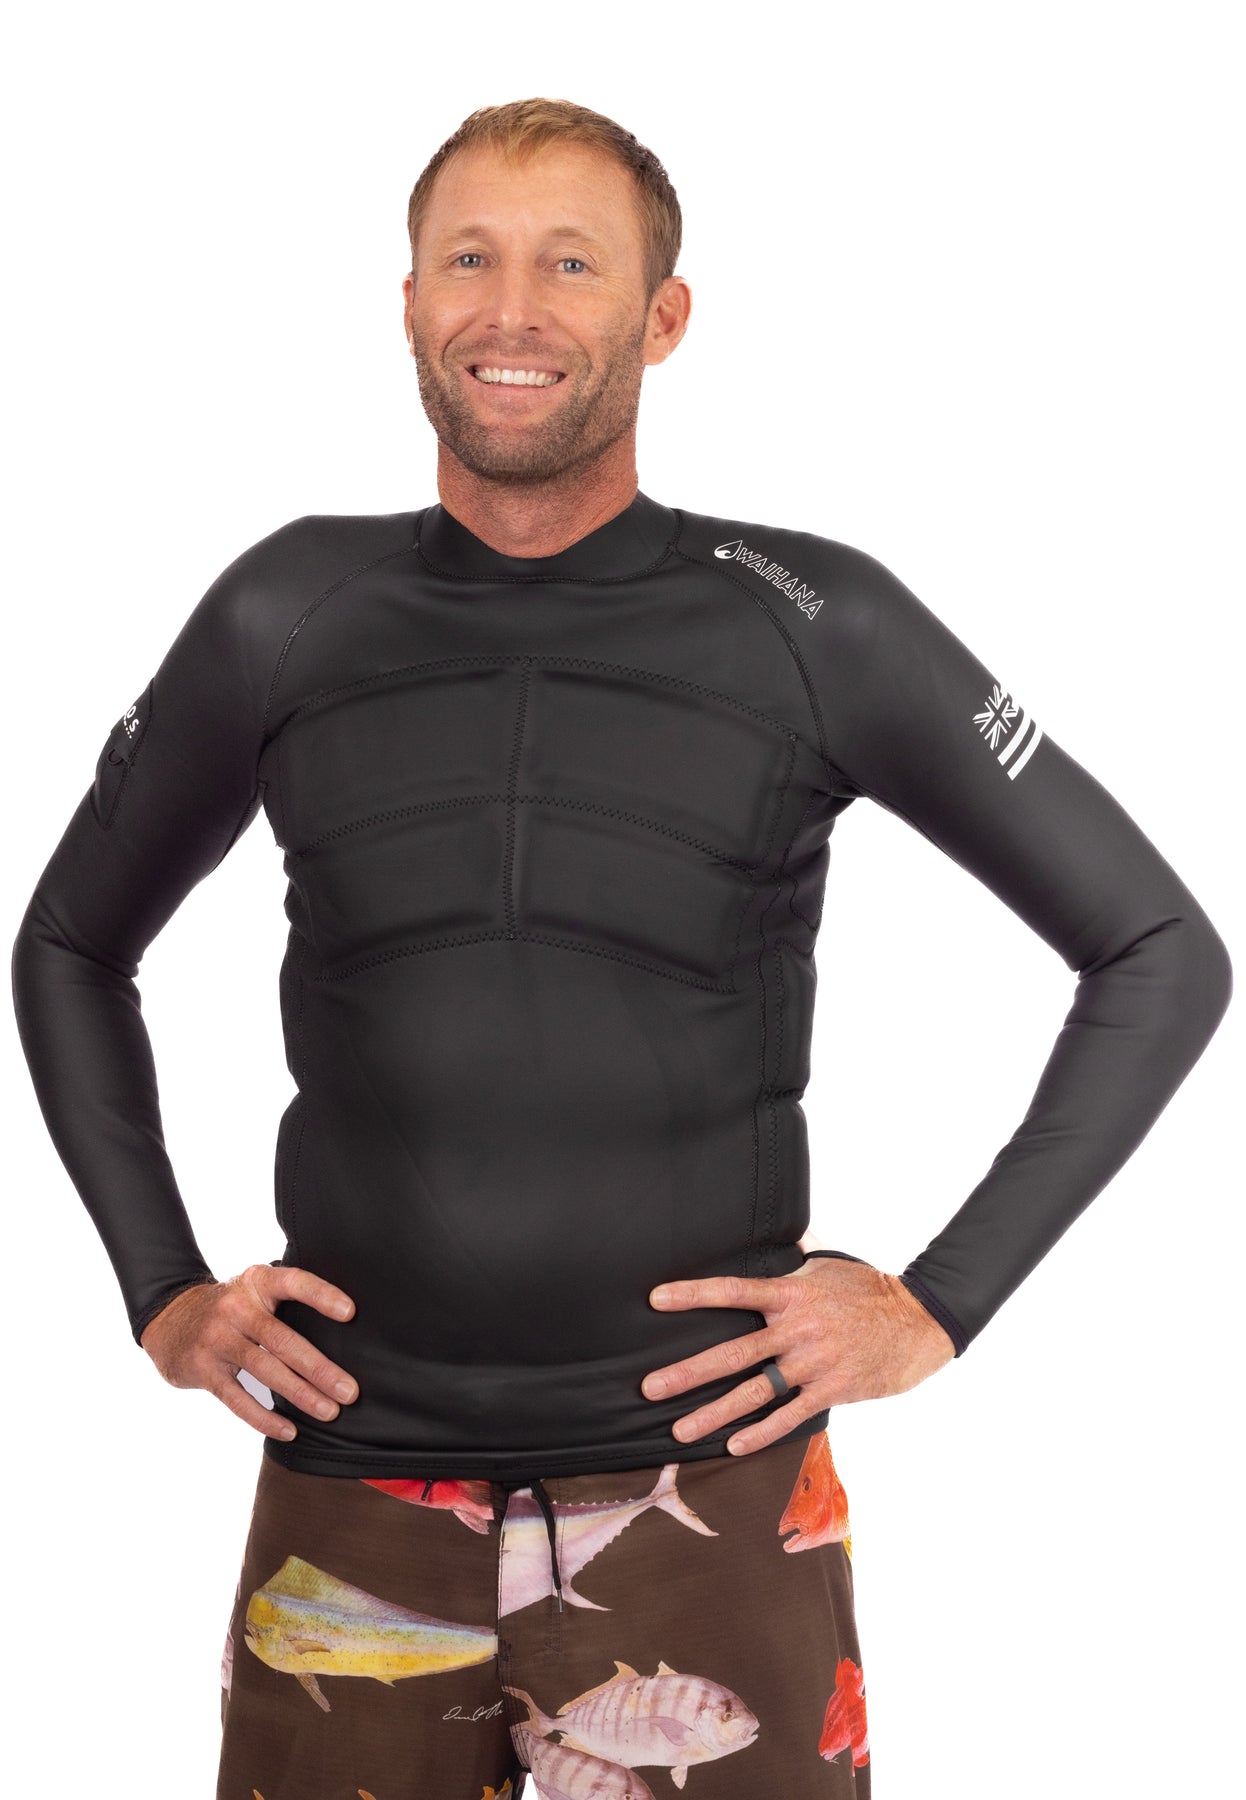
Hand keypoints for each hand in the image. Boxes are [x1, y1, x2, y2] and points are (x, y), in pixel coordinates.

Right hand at [139, 1264, 358, 1441]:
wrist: (169, 1319)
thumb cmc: (231, 1308)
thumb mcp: (254, 1289)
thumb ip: (287, 1299)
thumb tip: (346, 1328)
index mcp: (257, 1282)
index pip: (293, 1283)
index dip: (322, 1295)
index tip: (350, 1313)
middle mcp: (236, 1308)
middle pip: (283, 1339)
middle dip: (319, 1368)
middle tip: (349, 1391)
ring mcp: (217, 1339)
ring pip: (264, 1370)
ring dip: (300, 1394)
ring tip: (329, 1412)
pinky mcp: (204, 1369)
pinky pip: (237, 1398)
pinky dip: (264, 1418)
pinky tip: (289, 1430)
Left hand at [642, 1256, 955, 1455]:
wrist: (917, 1322)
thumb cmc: (869, 1289)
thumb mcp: (828, 1265)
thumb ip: (793, 1261)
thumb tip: (773, 1236)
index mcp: (791, 1293)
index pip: (733, 1291)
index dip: (693, 1294)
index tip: (656, 1300)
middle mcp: (796, 1329)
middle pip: (733, 1353)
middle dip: (687, 1372)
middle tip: (650, 1387)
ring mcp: (813, 1363)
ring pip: (754, 1391)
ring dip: (713, 1413)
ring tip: (679, 1429)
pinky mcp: (831, 1390)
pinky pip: (789, 1415)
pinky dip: (760, 1433)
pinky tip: (733, 1446)